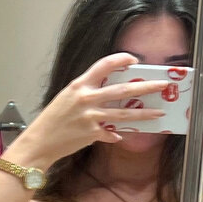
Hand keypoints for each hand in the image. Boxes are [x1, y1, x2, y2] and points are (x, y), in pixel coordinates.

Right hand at [3, 54, 168, 166]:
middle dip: (146, 87)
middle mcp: (86, 98)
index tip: (134, 60)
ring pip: (124, 114)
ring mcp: (90, 117)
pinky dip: (117, 135)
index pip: (104, 65)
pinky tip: (122, 136)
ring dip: (144, 113)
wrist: (39, 142)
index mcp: (79, 85)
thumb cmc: (51, 120)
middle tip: (163, 85)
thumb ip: (86, 93)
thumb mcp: (66, 98)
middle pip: (122, 90)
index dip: (122, 60)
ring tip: (159, 112)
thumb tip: (107, 92)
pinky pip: (111, 133)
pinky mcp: (92, 133)